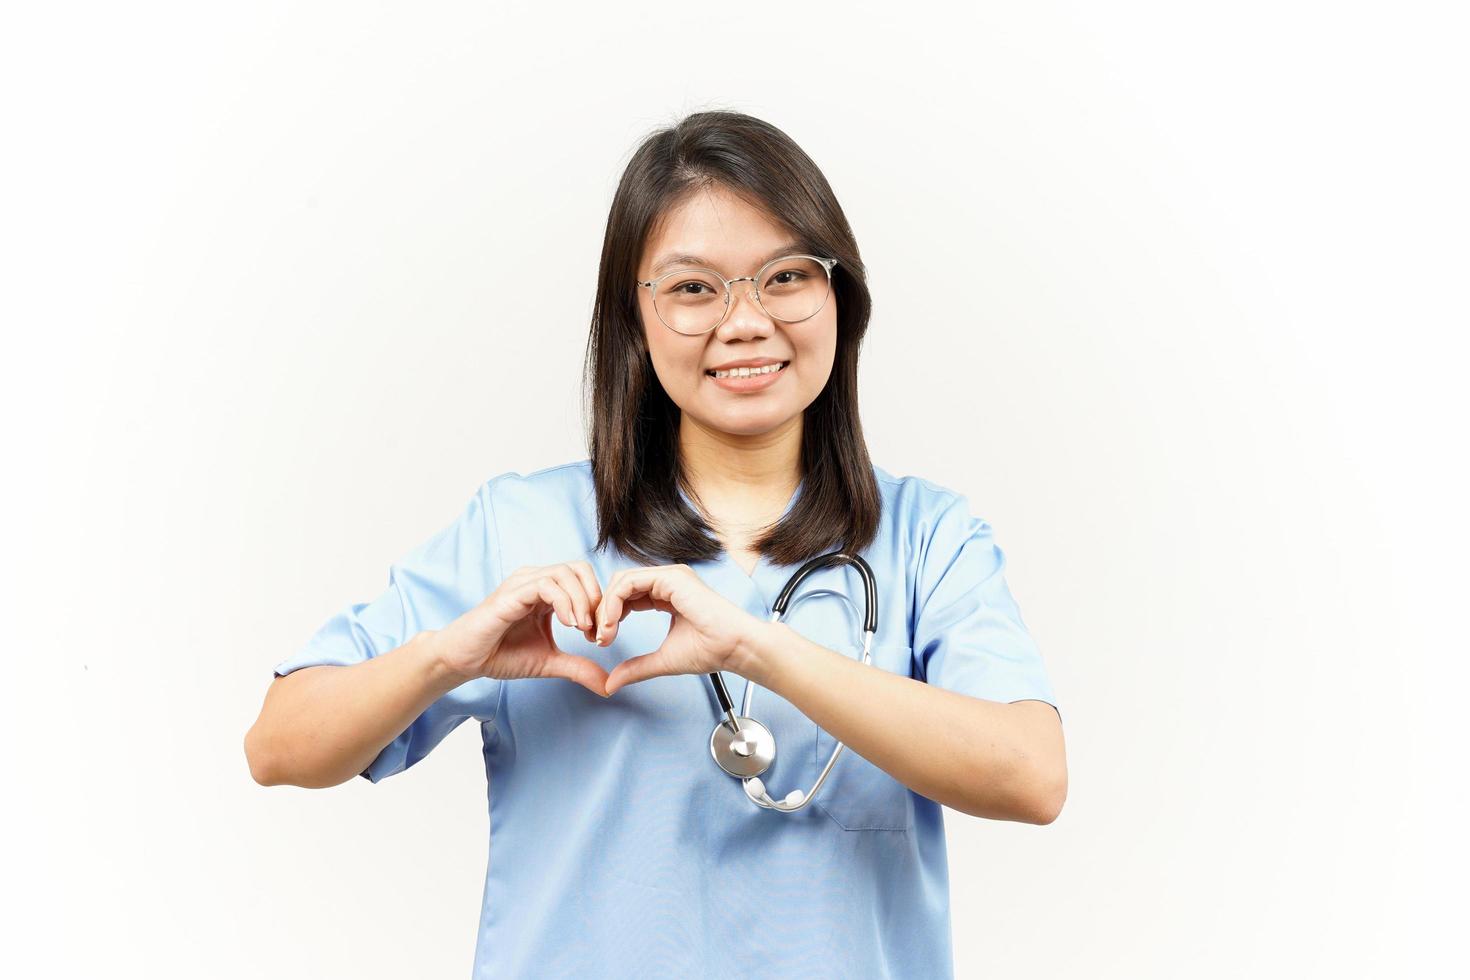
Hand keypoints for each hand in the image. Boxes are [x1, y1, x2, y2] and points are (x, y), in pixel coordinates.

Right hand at [436, 561, 609, 696]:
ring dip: (582, 600)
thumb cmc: (501, 655)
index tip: (599, 635)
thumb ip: (579, 668)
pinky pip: (546, 585)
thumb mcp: (549, 662)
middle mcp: (535, 580)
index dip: (599, 604)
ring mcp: (523, 583)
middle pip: (579, 568)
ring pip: (565, 573)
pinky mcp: (512, 593)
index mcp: (546, 591)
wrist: (466, 661)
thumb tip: (608, 685)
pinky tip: (570, 624)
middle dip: (595, 597)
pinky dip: (565, 602)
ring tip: (583, 629)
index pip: (584, 579)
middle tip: (596, 628)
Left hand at [595, 563, 764, 696]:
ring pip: (622, 581)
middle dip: (603, 611)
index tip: (602, 642)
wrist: (735, 647)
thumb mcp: (663, 660)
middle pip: (620, 586)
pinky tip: (611, 623)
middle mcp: (667, 582)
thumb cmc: (711, 651)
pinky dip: (615, 601)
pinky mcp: (671, 577)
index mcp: (668, 594)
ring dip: (606, 607)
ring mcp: (670, 576)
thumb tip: (611, 683)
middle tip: (597, 638)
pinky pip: (630, 582)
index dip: (610, 617)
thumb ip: (637, 668)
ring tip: (604, 633)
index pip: (627, 597)